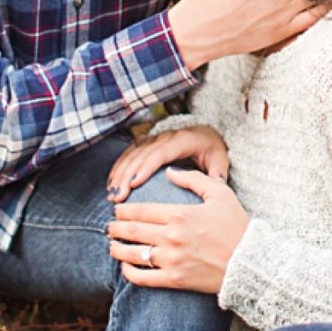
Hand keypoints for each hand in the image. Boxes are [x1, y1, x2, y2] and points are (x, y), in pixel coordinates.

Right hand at [107, 124, 229, 198]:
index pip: (160, 153)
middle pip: (140, 155)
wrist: (205, 133)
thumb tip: (215, 187)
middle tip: (118, 197)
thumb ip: (217, 174)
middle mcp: (164, 136)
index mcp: (182, 139)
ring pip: (131, 154)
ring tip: (112, 195)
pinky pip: (128, 154)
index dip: (145, 167)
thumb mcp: (220, 159)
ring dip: (119, 174)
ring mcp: (152, 138)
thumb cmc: (212, 149)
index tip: (134, 183)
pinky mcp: (145, 143)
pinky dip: (118, 169)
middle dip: (126, 175)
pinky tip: (112, 185)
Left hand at [108, 168, 249, 291]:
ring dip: (116, 249)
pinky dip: (128, 272)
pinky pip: (142, 278)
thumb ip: (193, 179)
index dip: (123, 210)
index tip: (117, 210)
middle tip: (110, 227)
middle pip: (131, 231)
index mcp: (180, 214)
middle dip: (115, 228)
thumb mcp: (219, 194)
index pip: (140, 210)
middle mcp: (171, 236)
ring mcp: (171, 260)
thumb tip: (169, 172)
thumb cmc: (236, 226)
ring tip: (112, 246)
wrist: (250, 263)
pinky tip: (125, 267)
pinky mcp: (174, 280)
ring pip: (132, 254)